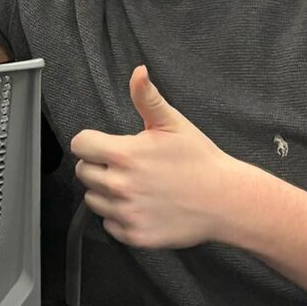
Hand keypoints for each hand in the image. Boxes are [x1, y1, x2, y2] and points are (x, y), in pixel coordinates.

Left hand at [70, 66, 245, 249]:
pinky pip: (109, 225)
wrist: (227, 201)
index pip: (79, 145)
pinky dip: (119, 217)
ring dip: (106, 192)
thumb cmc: (200, 160)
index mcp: (124, 154)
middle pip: (83, 172)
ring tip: (133, 186)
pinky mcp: (135, 235)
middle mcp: (120, 185)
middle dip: (98, 166)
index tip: (105, 146)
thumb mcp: (172, 123)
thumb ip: (146, 97)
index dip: (91, 142)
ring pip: (93, 199)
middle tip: (125, 166)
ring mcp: (127, 213)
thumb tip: (138, 71)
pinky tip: (140, 206)